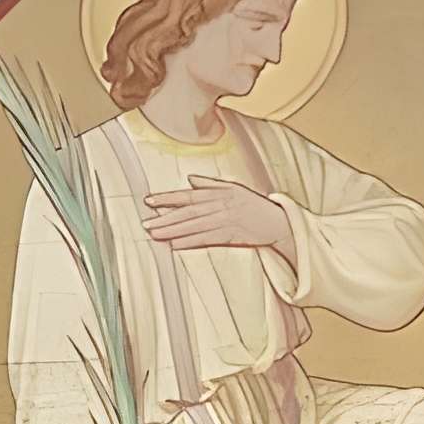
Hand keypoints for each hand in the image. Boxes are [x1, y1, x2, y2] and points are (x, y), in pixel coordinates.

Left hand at [143, 176, 292, 255]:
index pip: (188, 195)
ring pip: (193, 226)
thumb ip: (211, 184)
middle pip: (187, 212)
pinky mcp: (231, 235)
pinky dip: (190, 242)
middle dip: (164, 218)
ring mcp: (225, 220)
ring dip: (172, 231)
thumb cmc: (255, 205)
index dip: (167, 198)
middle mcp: (220, 205)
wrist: (278, 221)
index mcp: (219, 193)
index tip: (148, 201)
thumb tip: (190, 179)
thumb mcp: (234, 188)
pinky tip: (175, 245)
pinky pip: (207, 239)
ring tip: (155, 234)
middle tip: (145, 223)